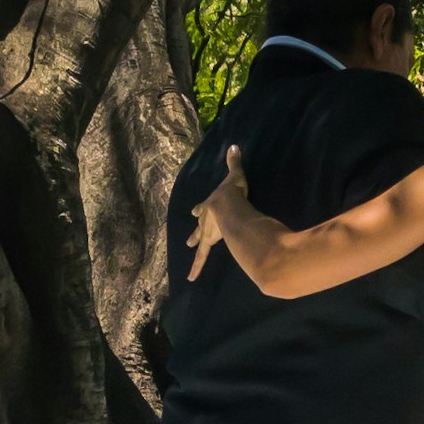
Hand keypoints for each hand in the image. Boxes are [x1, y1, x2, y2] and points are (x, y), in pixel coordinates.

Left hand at [184, 147, 267, 282]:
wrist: (228, 205)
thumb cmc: (232, 192)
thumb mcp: (234, 176)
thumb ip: (234, 163)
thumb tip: (233, 145)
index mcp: (210, 205)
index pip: (203, 208)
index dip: (200, 210)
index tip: (194, 211)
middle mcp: (205, 219)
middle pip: (199, 228)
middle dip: (195, 234)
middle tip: (189, 241)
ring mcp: (205, 231)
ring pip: (199, 243)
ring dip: (195, 250)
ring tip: (190, 260)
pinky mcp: (208, 242)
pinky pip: (200, 258)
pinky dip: (195, 268)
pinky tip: (190, 278)